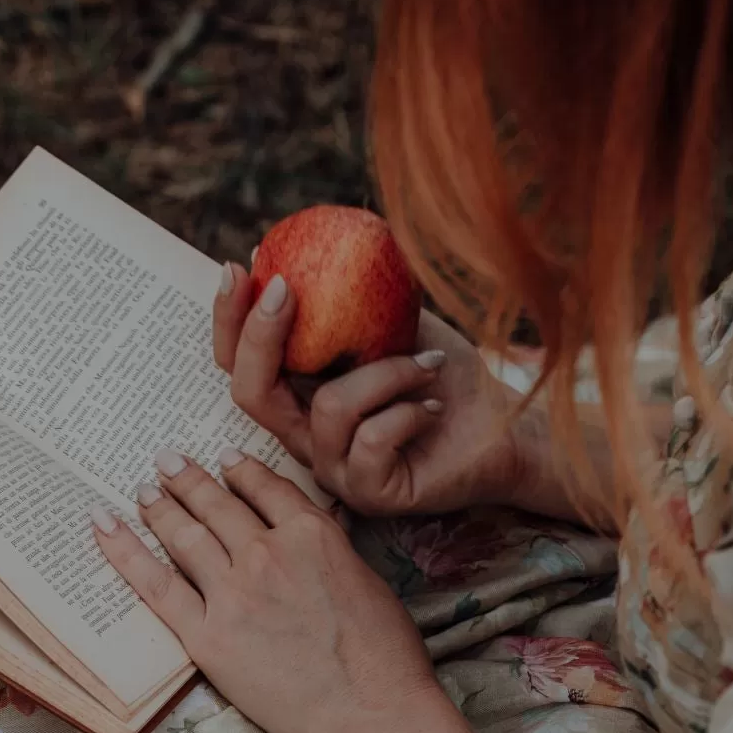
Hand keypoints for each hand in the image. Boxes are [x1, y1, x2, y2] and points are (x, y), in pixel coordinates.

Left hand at [92, 445, 447, 732]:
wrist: (370, 710)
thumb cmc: (384, 657)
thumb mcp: (366, 579)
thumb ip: (331, 550)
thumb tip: (315, 533)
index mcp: (313, 534)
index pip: (266, 488)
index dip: (240, 471)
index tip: (224, 460)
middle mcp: (267, 553)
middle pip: (217, 505)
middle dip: (189, 479)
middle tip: (168, 462)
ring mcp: (233, 593)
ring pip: (184, 535)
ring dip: (160, 506)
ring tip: (144, 491)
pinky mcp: (207, 636)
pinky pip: (155, 585)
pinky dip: (125, 550)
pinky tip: (103, 525)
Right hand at [214, 265, 566, 519]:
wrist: (503, 425)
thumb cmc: (443, 369)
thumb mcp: (391, 317)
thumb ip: (345, 290)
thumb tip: (295, 240)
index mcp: (301, 395)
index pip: (239, 364)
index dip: (228, 320)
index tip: (240, 267)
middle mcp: (306, 436)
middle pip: (250, 394)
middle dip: (259, 337)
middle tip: (286, 288)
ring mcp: (334, 470)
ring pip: (328, 408)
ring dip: (385, 373)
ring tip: (428, 364)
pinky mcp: (370, 493)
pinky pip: (371, 440)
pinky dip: (408, 411)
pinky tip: (434, 405)